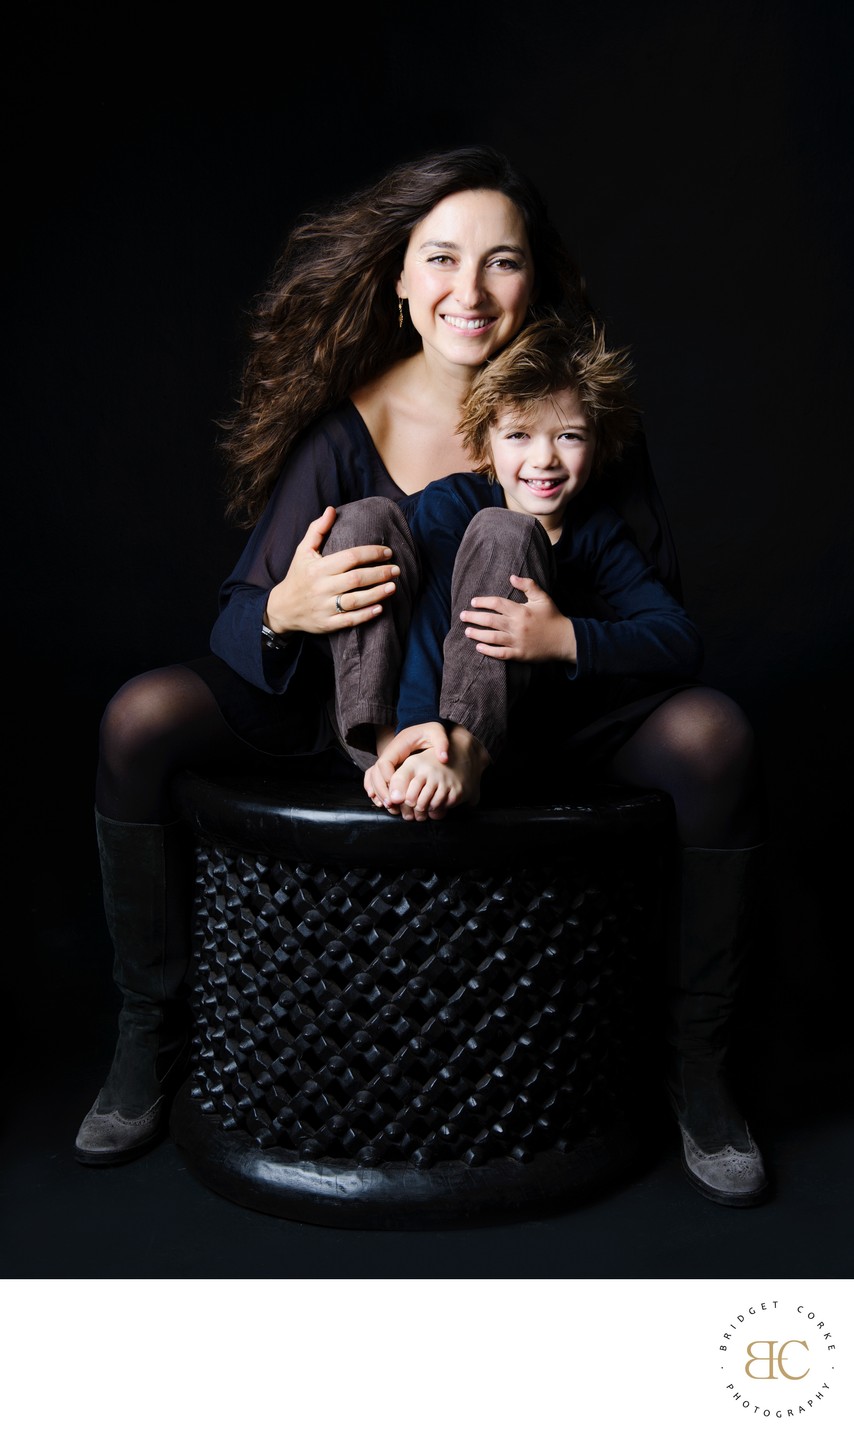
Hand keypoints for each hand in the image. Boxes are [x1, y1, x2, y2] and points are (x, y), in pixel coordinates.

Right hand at [264, 506, 400, 636]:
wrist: (282, 608)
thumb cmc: (298, 575)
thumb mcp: (303, 551)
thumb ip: (317, 530)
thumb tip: (331, 510)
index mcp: (318, 568)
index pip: (350, 558)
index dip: (371, 553)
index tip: (387, 552)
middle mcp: (322, 587)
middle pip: (356, 579)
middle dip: (379, 573)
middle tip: (396, 570)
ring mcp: (324, 607)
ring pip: (355, 601)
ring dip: (377, 594)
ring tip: (393, 587)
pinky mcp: (327, 624)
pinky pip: (349, 621)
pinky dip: (365, 615)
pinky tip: (380, 608)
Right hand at [364, 723, 489, 819]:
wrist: (422, 726)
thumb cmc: (429, 731)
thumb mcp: (437, 732)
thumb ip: (441, 743)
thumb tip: (443, 759)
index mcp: (397, 746)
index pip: (385, 763)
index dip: (388, 778)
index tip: (397, 792)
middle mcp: (388, 753)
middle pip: (375, 772)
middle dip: (382, 789)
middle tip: (392, 804)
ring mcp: (387, 760)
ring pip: (373, 777)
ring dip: (378, 792)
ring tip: (388, 806)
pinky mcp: (388, 766)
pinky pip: (373, 778)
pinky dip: (373, 789)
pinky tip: (379, 802)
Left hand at [459, 575, 575, 662]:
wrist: (565, 640)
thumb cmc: (552, 617)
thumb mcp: (543, 597)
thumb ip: (528, 585)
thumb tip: (511, 577)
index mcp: (521, 611)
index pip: (497, 603)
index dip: (483, 602)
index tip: (473, 602)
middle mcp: (517, 626)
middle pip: (490, 620)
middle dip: (474, 617)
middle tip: (462, 616)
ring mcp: (518, 641)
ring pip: (492, 637)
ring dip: (477, 634)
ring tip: (467, 631)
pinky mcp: (520, 654)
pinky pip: (500, 653)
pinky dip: (488, 651)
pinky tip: (479, 648)